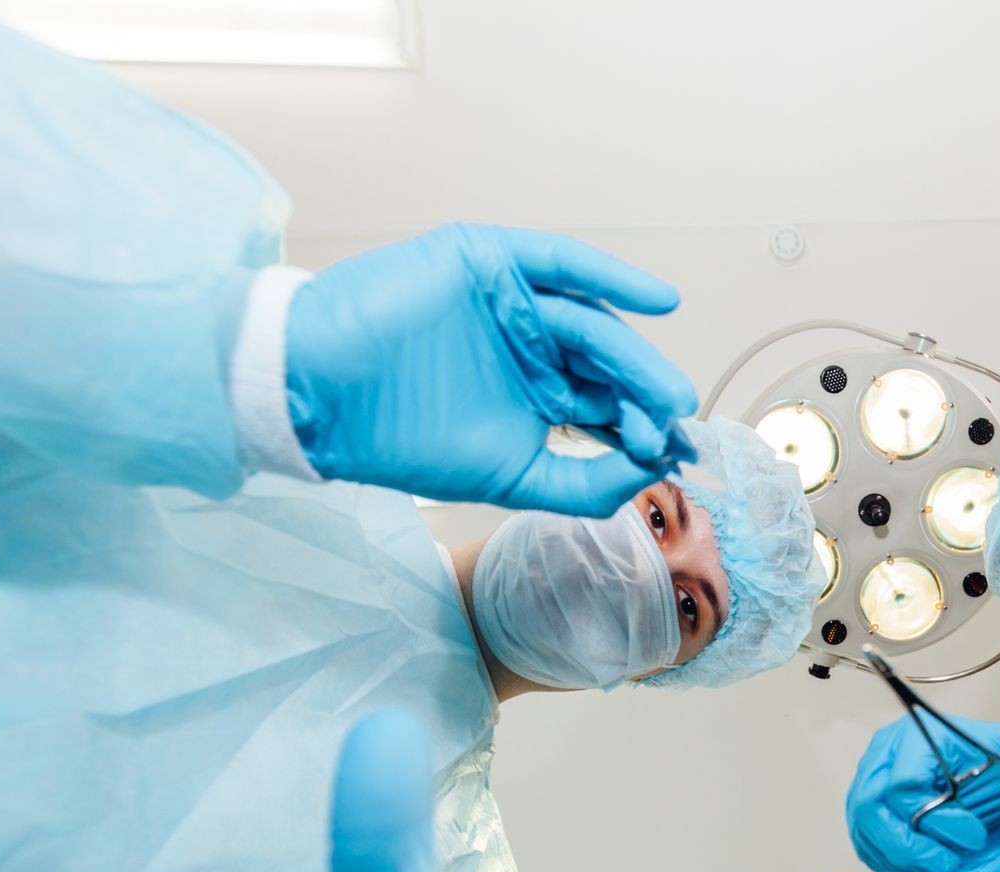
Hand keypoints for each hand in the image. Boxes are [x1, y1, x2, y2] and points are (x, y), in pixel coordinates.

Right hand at [285, 224, 698, 514]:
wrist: (324, 395)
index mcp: (537, 395)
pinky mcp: (491, 260)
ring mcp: (513, 301)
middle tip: (676, 424)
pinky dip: (611, 279)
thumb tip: (648, 475)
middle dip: (645, 396)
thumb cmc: (404, 440)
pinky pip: (562, 263)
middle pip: (607, 366)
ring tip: (668, 393)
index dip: (644, 431)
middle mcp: (532, 346)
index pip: (608, 409)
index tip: (675, 457)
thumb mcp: (512, 476)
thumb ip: (581, 483)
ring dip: (635, 356)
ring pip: (591, 324)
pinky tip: (658, 302)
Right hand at [847, 713, 999, 871]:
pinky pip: (868, 850)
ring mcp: (868, 791)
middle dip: (912, 850)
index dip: (936, 818)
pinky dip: (898, 870)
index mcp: (916, 735)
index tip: (976, 838)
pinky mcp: (868, 821)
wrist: (996, 793)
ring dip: (906, 865)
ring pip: (867, 834)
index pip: (904, 783)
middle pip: (872, 810)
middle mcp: (883, 760)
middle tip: (951, 869)